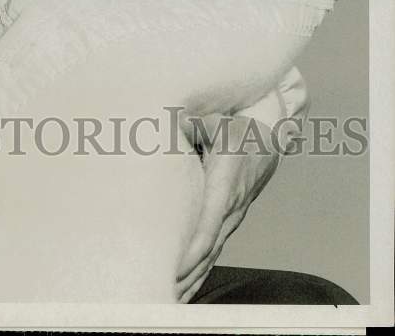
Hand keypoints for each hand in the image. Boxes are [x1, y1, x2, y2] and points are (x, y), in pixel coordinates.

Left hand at [175, 112, 278, 302]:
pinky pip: (209, 255)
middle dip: (182, 274)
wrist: (265, 144)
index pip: (207, 224)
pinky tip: (179, 293)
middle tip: (155, 291)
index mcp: (225, 183)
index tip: (173, 267)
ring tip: (161, 298)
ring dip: (187, 280)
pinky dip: (195, 277)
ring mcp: (228, 221)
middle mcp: (229, 209)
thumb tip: (178, 123)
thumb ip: (196, 124)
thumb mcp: (218, 121)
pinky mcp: (224, 226)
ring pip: (207, 258)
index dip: (191, 250)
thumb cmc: (237, 131)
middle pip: (205, 250)